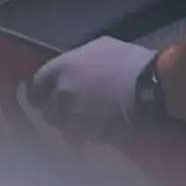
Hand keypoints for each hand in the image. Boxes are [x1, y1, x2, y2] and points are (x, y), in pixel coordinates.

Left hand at [22, 35, 161, 139]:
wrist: (151, 87)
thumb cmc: (129, 62)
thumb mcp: (99, 48)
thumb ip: (76, 61)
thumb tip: (70, 68)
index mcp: (60, 69)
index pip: (35, 87)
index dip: (41, 93)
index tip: (48, 96)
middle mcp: (62, 94)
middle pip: (46, 111)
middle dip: (56, 111)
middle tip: (70, 110)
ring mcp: (75, 116)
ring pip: (62, 127)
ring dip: (70, 125)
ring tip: (86, 121)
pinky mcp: (90, 134)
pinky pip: (81, 137)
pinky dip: (86, 135)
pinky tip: (99, 128)